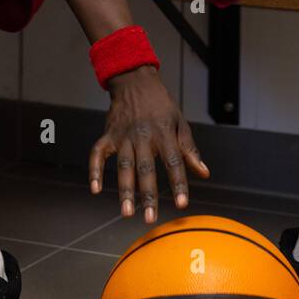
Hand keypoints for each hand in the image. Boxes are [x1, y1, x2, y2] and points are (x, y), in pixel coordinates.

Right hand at [88, 65, 209, 222]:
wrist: (135, 80)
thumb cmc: (161, 104)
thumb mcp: (180, 122)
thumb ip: (189, 149)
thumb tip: (204, 173)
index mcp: (164, 133)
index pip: (174, 162)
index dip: (179, 183)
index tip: (182, 204)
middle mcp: (143, 136)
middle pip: (146, 169)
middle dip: (148, 195)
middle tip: (150, 218)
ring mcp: (124, 135)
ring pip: (124, 166)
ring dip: (124, 190)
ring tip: (127, 212)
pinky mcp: (108, 134)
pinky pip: (98, 154)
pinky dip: (94, 171)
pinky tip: (95, 190)